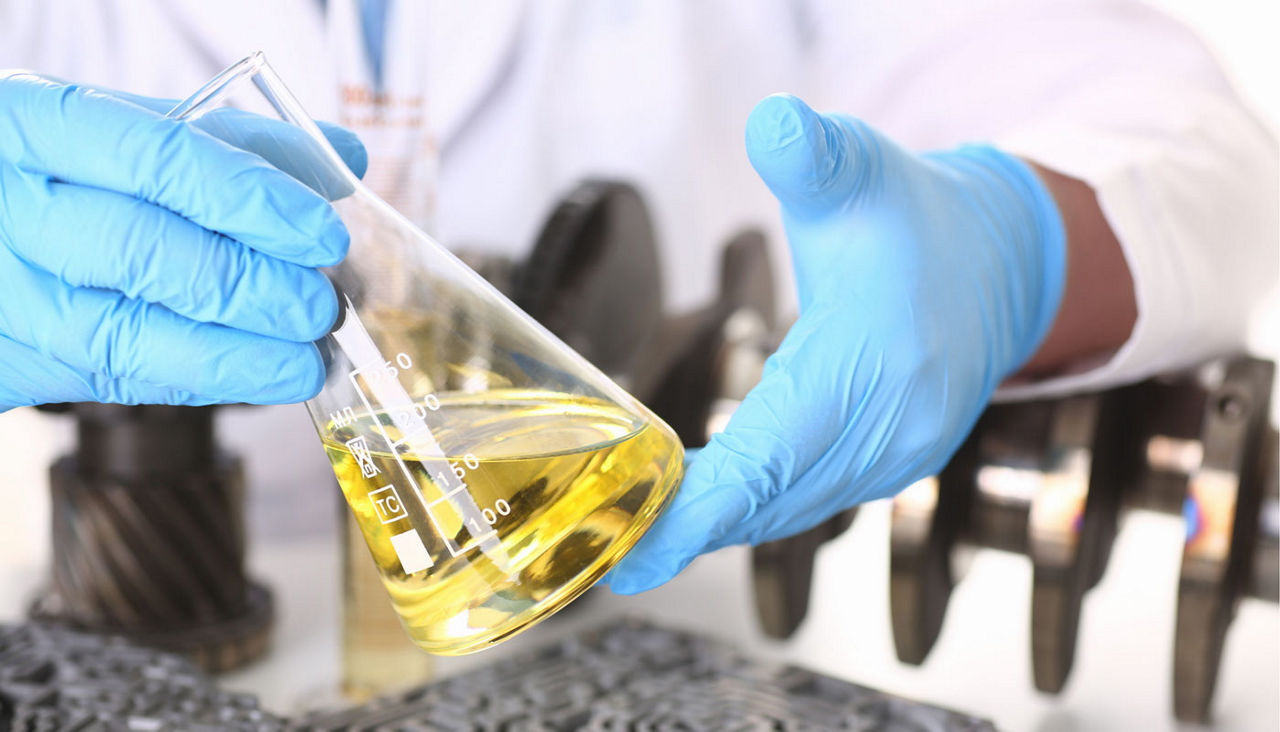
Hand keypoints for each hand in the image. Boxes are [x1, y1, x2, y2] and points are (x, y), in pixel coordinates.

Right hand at [0, 73, 366, 410]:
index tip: (325, 236)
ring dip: (237, 358)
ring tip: (306, 362)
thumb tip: (342, 159)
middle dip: (254, 287)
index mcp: (34, 123)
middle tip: (321, 307)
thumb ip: (233, 143)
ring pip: (125, 338)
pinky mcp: (2, 362)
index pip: (161, 159)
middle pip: (145, 254)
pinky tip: (251, 375)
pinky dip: (196, 382)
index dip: (254, 202)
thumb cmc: (60, 174)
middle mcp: (4, 206)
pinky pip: (110, 382)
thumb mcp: (129, 134)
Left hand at [609, 94, 1065, 592]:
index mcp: (878, 357)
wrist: (994, 261)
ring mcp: (900, 451)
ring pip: (793, 506)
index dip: (707, 503)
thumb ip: (813, 152)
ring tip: (638, 544)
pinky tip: (702, 515)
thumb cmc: (910, 215)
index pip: (776, 449)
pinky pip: (811, 499)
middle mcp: (895, 422)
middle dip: (693, 529)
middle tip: (613, 553)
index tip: (642, 540)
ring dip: (720, 527)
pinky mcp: (892, 462)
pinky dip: (755, 511)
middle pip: (777, 495)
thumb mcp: (861, 167)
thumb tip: (774, 121)